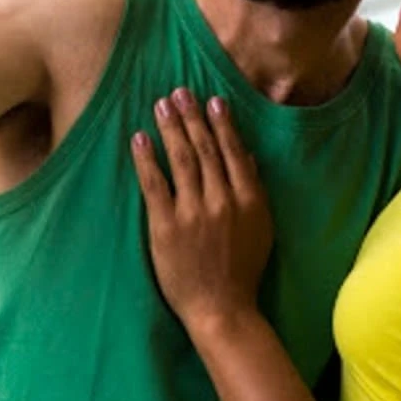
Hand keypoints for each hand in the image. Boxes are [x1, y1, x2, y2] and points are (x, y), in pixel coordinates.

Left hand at [130, 88, 271, 330]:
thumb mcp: (260, 228)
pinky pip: (154, 184)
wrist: (222, 308)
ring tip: (162, 105)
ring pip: (181, 159)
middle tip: (180, 92)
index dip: (222, 124)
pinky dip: (147, 159)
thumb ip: (253, 190)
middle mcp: (222, 200)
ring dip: (171, 128)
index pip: (232, 152)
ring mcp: (193, 212)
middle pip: (204, 149)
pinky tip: (140, 138)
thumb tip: (245, 155)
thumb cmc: (242, 271)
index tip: (213, 100)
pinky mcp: (166, 226)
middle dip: (191, 117)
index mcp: (249, 200)